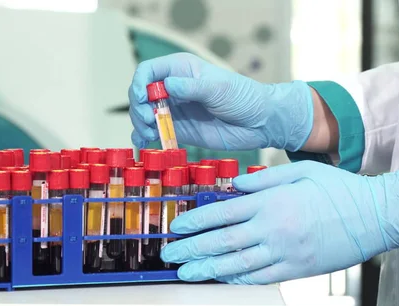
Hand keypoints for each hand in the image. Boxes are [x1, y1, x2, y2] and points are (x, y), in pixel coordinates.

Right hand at [129, 53, 312, 150]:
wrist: (259, 123)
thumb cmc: (243, 97)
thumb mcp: (219, 89)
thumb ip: (193, 88)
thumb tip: (167, 86)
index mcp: (181, 69)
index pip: (148, 71)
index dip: (139, 84)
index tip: (143, 99)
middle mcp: (173, 88)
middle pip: (141, 94)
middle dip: (139, 108)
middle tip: (149, 121)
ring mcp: (175, 110)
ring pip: (144, 114)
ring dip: (140, 124)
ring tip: (149, 135)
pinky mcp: (179, 129)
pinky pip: (155, 132)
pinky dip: (145, 137)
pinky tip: (145, 142)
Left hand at [161, 161, 398, 283]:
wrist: (375, 217)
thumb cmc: (340, 190)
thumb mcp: (301, 170)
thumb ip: (264, 177)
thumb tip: (234, 184)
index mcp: (272, 202)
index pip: (222, 213)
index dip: (195, 222)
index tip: (176, 228)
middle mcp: (273, 229)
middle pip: (222, 241)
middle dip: (191, 249)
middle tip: (169, 255)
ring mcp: (284, 252)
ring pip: (237, 264)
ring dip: (207, 269)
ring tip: (185, 273)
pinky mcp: (296, 269)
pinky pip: (260, 277)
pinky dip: (237, 279)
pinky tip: (221, 279)